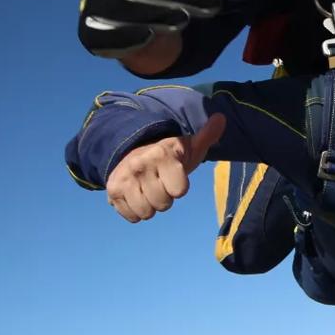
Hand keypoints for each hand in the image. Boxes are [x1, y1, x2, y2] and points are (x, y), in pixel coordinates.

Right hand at [106, 114, 225, 222]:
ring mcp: (124, 179)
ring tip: (148, 189)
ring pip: (147, 212)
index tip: (175, 175)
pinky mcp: (113, 191)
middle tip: (161, 183)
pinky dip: (136, 211)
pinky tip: (137, 195)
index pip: (179, 191)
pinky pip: (132, 217)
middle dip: (165, 197)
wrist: (133, 153)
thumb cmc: (169, 155)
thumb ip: (207, 135)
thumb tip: (221, 118)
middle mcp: (139, 165)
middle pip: (163, 204)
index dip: (180, 187)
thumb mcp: (189, 145)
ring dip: (151, 205)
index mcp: (161, 154)